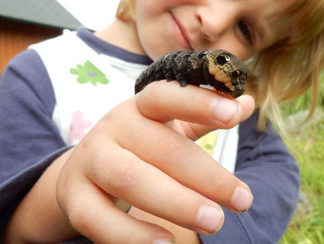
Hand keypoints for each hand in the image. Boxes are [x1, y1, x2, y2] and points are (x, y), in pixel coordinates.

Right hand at [56, 80, 254, 242]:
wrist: (82, 170)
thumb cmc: (139, 145)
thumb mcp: (169, 125)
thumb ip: (205, 116)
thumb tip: (248, 103)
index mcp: (140, 107)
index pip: (166, 95)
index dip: (199, 102)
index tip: (234, 115)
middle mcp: (114, 128)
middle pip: (160, 147)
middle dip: (205, 175)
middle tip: (242, 199)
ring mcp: (90, 161)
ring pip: (132, 180)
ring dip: (175, 202)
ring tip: (215, 221)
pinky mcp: (75, 197)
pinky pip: (99, 218)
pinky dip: (131, 234)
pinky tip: (167, 243)